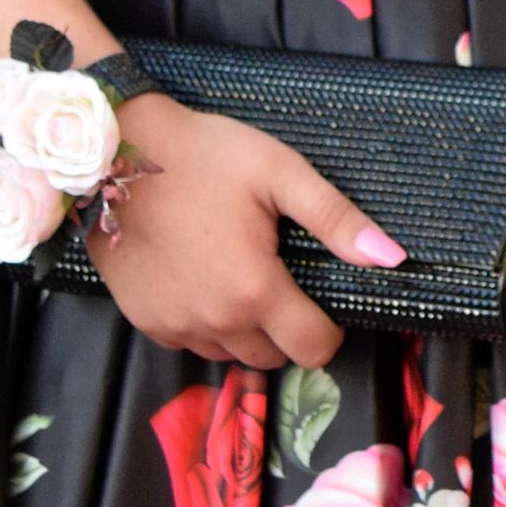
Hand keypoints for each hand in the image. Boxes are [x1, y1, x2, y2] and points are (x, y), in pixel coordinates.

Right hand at [83, 94, 401, 368]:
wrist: (114, 150)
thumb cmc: (202, 155)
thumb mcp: (279, 172)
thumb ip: (336, 219)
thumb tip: (391, 258)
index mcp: (255, 290)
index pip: (314, 349)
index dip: (328, 329)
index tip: (321, 299)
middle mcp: (214, 321)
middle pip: (273, 356)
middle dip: (286, 329)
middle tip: (279, 279)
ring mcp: (174, 325)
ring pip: (230, 353)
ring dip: (246, 330)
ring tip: (240, 276)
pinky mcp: (143, 320)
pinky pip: (191, 341)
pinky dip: (205, 324)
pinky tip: (203, 280)